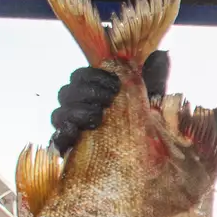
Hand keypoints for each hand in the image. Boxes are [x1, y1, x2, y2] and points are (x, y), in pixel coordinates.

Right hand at [48, 50, 169, 154]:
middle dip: (86, 92)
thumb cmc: (151, 126)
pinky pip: (57, 140)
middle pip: (67, 93)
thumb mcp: (153, 100)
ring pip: (59, 114)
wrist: (154, 159)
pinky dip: (63, 134)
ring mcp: (72, 130)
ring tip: (97, 118)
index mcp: (93, 93)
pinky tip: (76, 131)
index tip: (114, 84)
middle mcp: (78, 109)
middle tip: (109, 99)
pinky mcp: (71, 151)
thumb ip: (149, 80)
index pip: (80, 77)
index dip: (93, 76)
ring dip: (77, 112)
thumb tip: (159, 57)